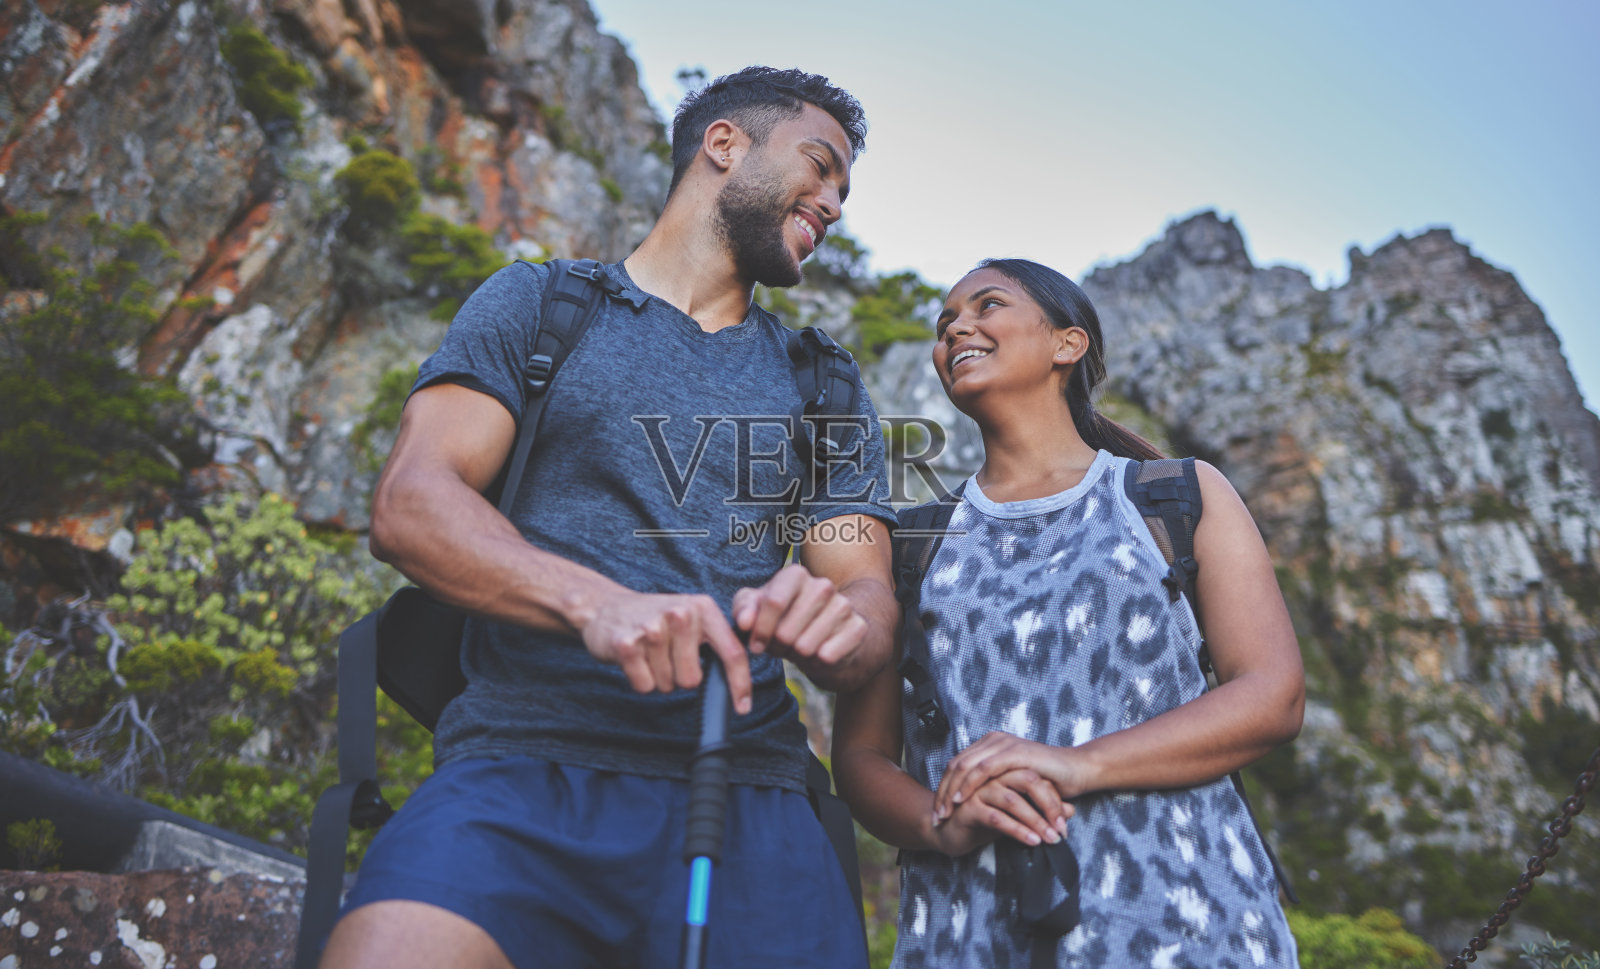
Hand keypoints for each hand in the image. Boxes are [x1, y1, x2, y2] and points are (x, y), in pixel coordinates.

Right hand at [581, 590, 751, 713]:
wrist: (604, 606)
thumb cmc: (654, 618)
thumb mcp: (691, 618)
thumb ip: (715, 642)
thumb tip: (737, 680)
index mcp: (703, 608)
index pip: (731, 653)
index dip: (740, 684)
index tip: (743, 707)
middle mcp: (680, 615)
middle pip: (692, 680)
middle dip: (679, 677)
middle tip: (666, 656)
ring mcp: (652, 629)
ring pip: (667, 685)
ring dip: (658, 677)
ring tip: (648, 653)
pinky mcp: (626, 644)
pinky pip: (644, 686)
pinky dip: (639, 680)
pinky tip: (634, 658)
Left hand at [731, 563, 868, 671]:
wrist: (825, 634)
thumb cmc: (783, 619)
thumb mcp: (757, 611)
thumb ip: (743, 610)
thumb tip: (744, 622)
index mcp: (795, 574)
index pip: (774, 602)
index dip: (760, 630)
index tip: (755, 646)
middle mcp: (822, 585)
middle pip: (786, 632)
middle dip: (778, 647)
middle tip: (782, 646)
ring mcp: (843, 606)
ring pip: (805, 647)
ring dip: (796, 656)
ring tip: (798, 649)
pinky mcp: (857, 628)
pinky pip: (827, 657)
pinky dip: (817, 664)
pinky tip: (818, 655)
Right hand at [930, 768, 1073, 856]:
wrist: (949, 833)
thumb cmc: (984, 820)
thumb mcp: (1017, 815)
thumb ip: (1041, 809)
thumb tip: (1070, 811)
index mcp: (1003, 769)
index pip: (1035, 777)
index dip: (1053, 799)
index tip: (1065, 823)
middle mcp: (991, 774)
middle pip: (1027, 780)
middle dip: (1048, 807)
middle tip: (1062, 830)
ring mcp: (978, 788)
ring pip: (1013, 800)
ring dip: (1035, 821)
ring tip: (1050, 839)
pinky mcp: (968, 806)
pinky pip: (997, 817)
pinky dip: (1017, 830)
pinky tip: (1031, 841)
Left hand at [933, 731, 1093, 824]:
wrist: (1077, 771)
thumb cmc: (1049, 780)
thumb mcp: (1014, 782)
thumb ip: (994, 784)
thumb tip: (971, 802)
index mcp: (991, 744)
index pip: (957, 765)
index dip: (944, 788)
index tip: (938, 811)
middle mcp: (993, 740)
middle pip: (955, 765)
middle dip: (942, 793)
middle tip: (935, 817)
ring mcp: (1003, 744)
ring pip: (965, 767)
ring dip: (951, 792)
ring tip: (944, 813)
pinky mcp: (1013, 753)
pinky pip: (983, 769)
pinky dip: (969, 786)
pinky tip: (961, 801)